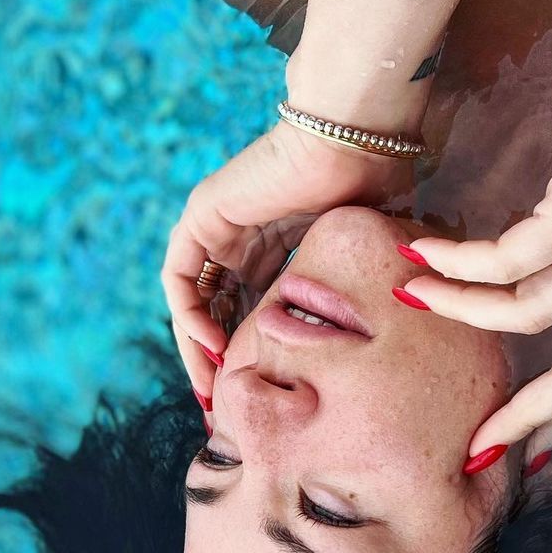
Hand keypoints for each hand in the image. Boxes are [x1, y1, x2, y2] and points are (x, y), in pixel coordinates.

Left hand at [162, 116, 412, 400]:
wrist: (353, 145)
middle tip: (224, 407)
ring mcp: (218, 226)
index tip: (259, 395)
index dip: (251, 353)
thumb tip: (369, 347)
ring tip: (212, 389)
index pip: (249, 309)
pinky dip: (189, 315)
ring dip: (196, 347)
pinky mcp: (201, 217)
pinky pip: (180, 278)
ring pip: (192, 300)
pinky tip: (212, 347)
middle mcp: (241, 238)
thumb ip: (346, 295)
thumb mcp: (355, 260)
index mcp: (274, 245)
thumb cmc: (371, 191)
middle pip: (216, 311)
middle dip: (218, 361)